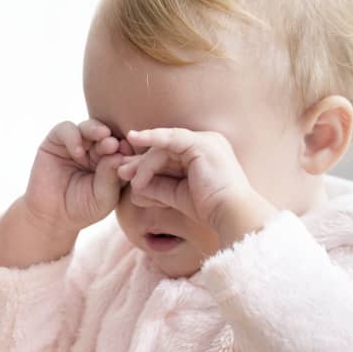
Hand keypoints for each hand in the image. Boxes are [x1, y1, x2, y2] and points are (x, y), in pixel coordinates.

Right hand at [23, 119, 132, 232]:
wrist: (53, 216)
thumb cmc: (83, 209)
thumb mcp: (103, 198)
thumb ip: (110, 178)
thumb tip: (118, 155)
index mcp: (114, 162)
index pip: (124, 149)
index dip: (128, 150)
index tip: (131, 155)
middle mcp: (97, 150)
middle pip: (108, 135)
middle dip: (112, 139)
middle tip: (115, 144)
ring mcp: (78, 144)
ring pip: (90, 127)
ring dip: (97, 130)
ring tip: (103, 138)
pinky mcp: (56, 142)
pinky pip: (66, 129)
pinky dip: (73, 137)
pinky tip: (78, 152)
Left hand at [116, 128, 256, 230]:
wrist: (230, 213)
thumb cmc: (209, 209)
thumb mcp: (177, 195)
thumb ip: (158, 186)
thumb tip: (134, 187)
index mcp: (206, 156)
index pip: (172, 155)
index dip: (149, 165)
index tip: (130, 175)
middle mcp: (209, 143)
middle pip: (167, 149)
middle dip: (142, 162)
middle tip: (122, 172)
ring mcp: (207, 141)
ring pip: (165, 147)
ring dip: (145, 162)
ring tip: (129, 177)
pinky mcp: (201, 143)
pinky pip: (171, 138)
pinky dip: (152, 138)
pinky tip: (135, 138)